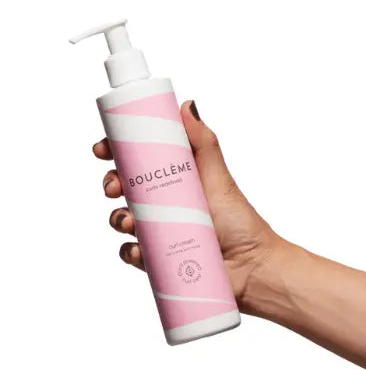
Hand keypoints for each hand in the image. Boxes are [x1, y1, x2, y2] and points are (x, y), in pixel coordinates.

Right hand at [93, 100, 280, 311]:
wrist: (251, 269)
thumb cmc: (240, 222)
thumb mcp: (217, 177)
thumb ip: (203, 143)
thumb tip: (186, 106)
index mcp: (178, 179)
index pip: (141, 160)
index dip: (118, 153)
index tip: (104, 150)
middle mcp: (167, 203)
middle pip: (127, 188)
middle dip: (113, 184)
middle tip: (114, 187)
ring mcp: (162, 231)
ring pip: (125, 220)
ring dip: (118, 218)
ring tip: (130, 222)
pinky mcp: (161, 258)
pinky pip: (134, 253)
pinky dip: (131, 251)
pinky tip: (138, 250)